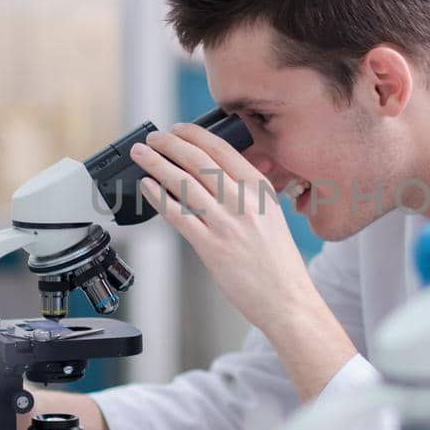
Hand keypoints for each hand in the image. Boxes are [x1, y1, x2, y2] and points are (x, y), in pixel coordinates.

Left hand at [129, 121, 354, 399]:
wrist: (287, 300)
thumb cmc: (280, 265)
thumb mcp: (272, 217)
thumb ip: (249, 194)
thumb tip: (222, 175)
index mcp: (259, 191)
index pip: (222, 150)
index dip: (195, 135)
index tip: (178, 129)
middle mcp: (243, 202)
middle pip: (199, 161)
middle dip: (170, 144)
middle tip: (154, 137)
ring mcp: (226, 224)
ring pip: (184, 184)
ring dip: (157, 164)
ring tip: (141, 155)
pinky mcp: (211, 247)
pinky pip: (178, 215)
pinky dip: (158, 197)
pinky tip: (146, 187)